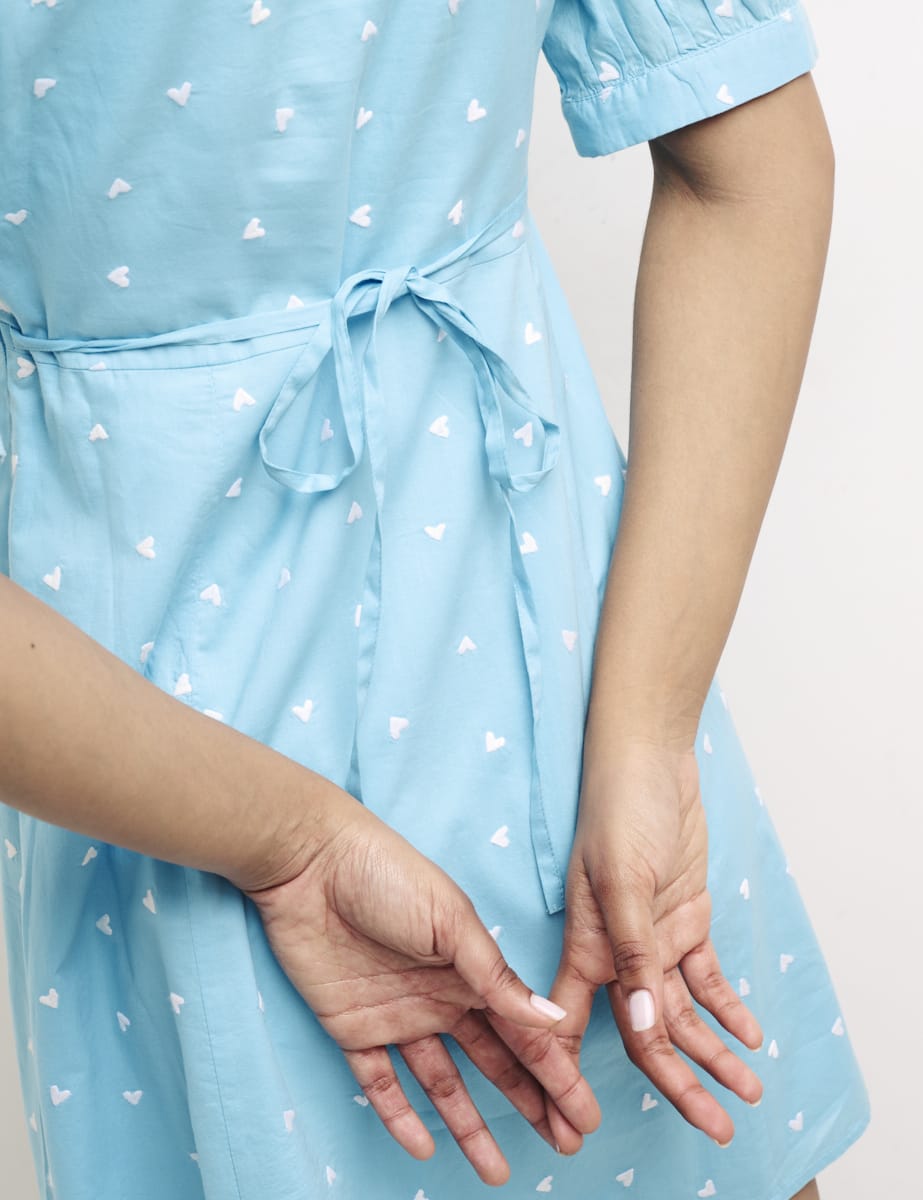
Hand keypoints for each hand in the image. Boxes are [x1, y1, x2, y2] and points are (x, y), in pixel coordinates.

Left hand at [241, 796, 601, 1184]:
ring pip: (442, 1083)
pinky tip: (423, 1146)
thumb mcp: (450, 922)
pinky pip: (379, 1082)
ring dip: (470, 1125)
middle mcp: (441, 996)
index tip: (585, 1115)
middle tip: (563, 1145)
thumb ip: (496, 978)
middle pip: (494, 1061)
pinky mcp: (352, 1027)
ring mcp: (398, 1015)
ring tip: (497, 1170)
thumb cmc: (387, 875)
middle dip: (530, 1102)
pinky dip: (399, 1116)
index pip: (524, 1031)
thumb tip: (553, 1019)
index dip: (556, 1074)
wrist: (309, 863)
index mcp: (471, 968)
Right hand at [543, 739, 763, 1148]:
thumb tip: (642, 1030)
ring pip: (681, 1015)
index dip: (570, 1081)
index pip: (572, 1028)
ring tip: (746, 1095)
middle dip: (678, 1085)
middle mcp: (618, 955)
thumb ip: (632, 956)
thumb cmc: (618, 809)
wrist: (650, 761)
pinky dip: (726, 1009)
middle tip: (714, 1130)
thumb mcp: (623, 882)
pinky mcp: (684, 920)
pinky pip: (706, 979)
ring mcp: (653, 939)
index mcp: (587, 948)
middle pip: (645, 1035)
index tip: (576, 1132)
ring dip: (713, 1054)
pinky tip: (748, 1037)